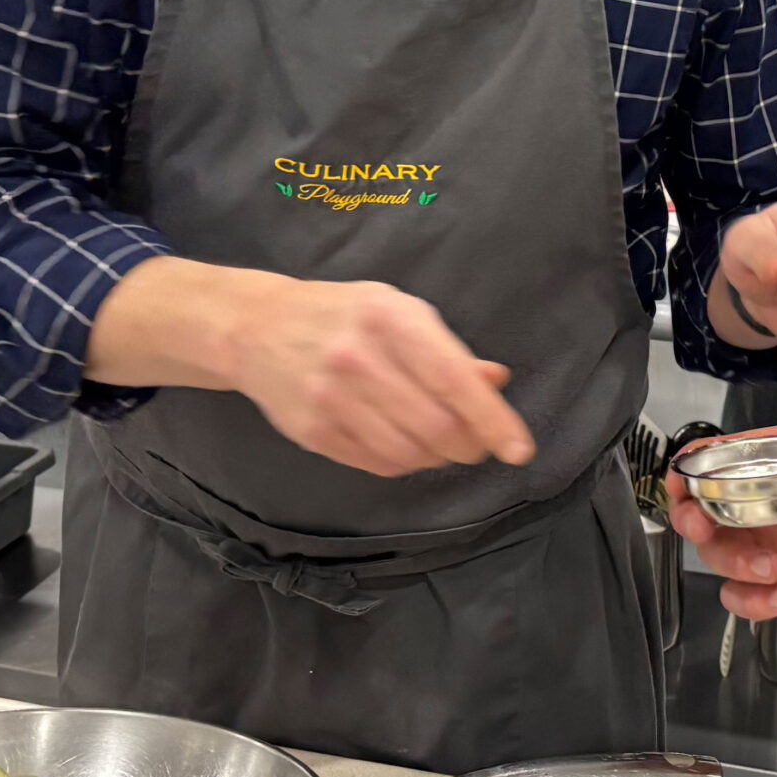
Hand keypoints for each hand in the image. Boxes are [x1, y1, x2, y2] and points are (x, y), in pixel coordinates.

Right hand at [229, 277, 534, 478]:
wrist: (256, 327)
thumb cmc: (344, 316)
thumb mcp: (400, 312)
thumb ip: (449, 351)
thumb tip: (496, 382)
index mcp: (391, 319)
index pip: (456, 380)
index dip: (494, 421)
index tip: (521, 450)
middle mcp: (360, 358)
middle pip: (438, 428)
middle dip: (470, 445)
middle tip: (475, 444)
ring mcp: (331, 398)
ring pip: (410, 453)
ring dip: (438, 458)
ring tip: (440, 443)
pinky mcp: (312, 431)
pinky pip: (378, 464)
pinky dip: (405, 463)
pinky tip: (405, 444)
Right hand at [672, 423, 776, 617]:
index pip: (720, 458)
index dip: (691, 469)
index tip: (680, 481)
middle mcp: (764, 504)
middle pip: (704, 511)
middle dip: (691, 520)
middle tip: (704, 529)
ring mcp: (771, 545)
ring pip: (720, 557)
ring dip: (732, 565)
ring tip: (774, 571)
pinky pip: (747, 598)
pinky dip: (752, 603)